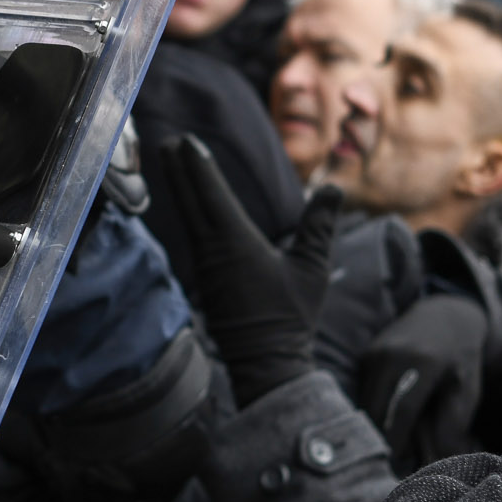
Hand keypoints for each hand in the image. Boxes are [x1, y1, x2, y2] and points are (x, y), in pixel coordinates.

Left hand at [149, 136, 342, 406]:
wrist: (265, 360)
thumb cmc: (291, 314)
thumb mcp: (312, 267)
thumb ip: (320, 226)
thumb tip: (334, 189)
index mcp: (236, 242)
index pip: (213, 195)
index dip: (199, 167)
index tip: (187, 144)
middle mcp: (213, 250)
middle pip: (191, 201)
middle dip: (179, 170)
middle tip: (168, 141)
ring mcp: (203, 264)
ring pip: (187, 217)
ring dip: (179, 188)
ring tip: (170, 162)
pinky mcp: (202, 277)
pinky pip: (190, 234)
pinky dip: (186, 212)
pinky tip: (184, 203)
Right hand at [356, 293, 487, 468]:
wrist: (444, 315)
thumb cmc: (461, 359)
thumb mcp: (466, 389)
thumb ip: (453, 423)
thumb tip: (439, 459)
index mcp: (423, 363)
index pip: (402, 409)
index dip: (396, 440)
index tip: (395, 465)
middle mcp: (393, 355)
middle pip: (376, 409)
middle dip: (380, 439)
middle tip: (389, 463)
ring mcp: (375, 354)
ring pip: (366, 403)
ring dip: (374, 426)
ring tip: (388, 446)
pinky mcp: (366, 356)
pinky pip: (363, 392)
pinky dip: (373, 410)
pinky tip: (385, 422)